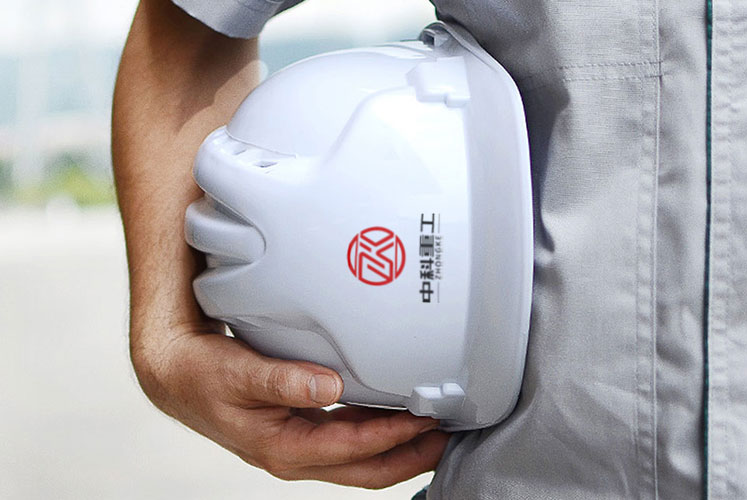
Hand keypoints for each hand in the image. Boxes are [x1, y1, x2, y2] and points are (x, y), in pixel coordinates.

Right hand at [132, 323, 448, 488]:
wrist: (176, 376)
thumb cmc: (202, 376)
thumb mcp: (238, 374)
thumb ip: (282, 381)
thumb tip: (327, 386)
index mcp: (281, 447)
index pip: (351, 450)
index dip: (392, 437)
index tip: (425, 419)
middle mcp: (294, 454)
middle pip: (365, 469)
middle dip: (409, 457)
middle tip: (447, 437)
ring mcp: (298, 445)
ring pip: (359, 459)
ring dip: (397, 447)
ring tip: (432, 430)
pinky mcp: (300, 430)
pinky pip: (347, 440)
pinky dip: (375, 432)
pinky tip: (392, 416)